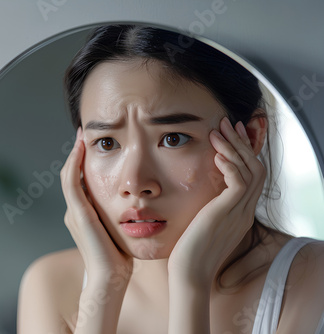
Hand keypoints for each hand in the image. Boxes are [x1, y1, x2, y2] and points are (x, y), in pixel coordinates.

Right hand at [60, 127, 132, 284]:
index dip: (84, 162)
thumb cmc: (121, 259)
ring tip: (83, 136)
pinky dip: (74, 163)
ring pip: (69, 175)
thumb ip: (122, 215)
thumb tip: (139, 203)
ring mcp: (73, 212)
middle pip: (73, 175)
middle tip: (86, 134)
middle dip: (78, 154)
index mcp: (83, 215)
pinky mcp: (78, 213)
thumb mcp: (121, 231)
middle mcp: (74, 211)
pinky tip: (81, 148)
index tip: (94, 144)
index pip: (81, 182)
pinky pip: (72, 181)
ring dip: (75, 154)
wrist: (111, 279)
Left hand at [168, 117, 265, 285]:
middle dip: (241, 142)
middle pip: (255, 167)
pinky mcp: (227, 213)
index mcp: (240, 212)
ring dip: (234, 147)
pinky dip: (230, 165)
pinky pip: (239, 182)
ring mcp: (239, 213)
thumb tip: (197, 190)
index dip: (243, 152)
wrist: (189, 273)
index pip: (251, 175)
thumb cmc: (189, 250)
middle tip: (228, 122)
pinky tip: (216, 155)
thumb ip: (207, 206)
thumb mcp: (202, 223)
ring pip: (250, 170)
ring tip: (218, 130)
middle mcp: (244, 211)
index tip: (230, 134)